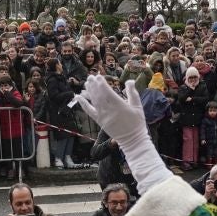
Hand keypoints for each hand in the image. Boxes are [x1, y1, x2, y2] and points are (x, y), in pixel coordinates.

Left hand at [73, 75, 168, 193]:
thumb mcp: (138, 106)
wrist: (132, 139)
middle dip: (94, 85)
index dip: (101, 83)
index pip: (107, 91)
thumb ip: (132, 92)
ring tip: (86, 83)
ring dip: (89, 91)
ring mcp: (103, 116)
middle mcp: (109, 110)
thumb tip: (129, 81)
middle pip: (99, 95)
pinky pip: (89, 111)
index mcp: (119, 105)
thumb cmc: (137, 122)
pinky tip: (78, 97)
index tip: (99, 76)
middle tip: (90, 77)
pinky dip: (83, 103)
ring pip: (93, 101)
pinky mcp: (99, 121)